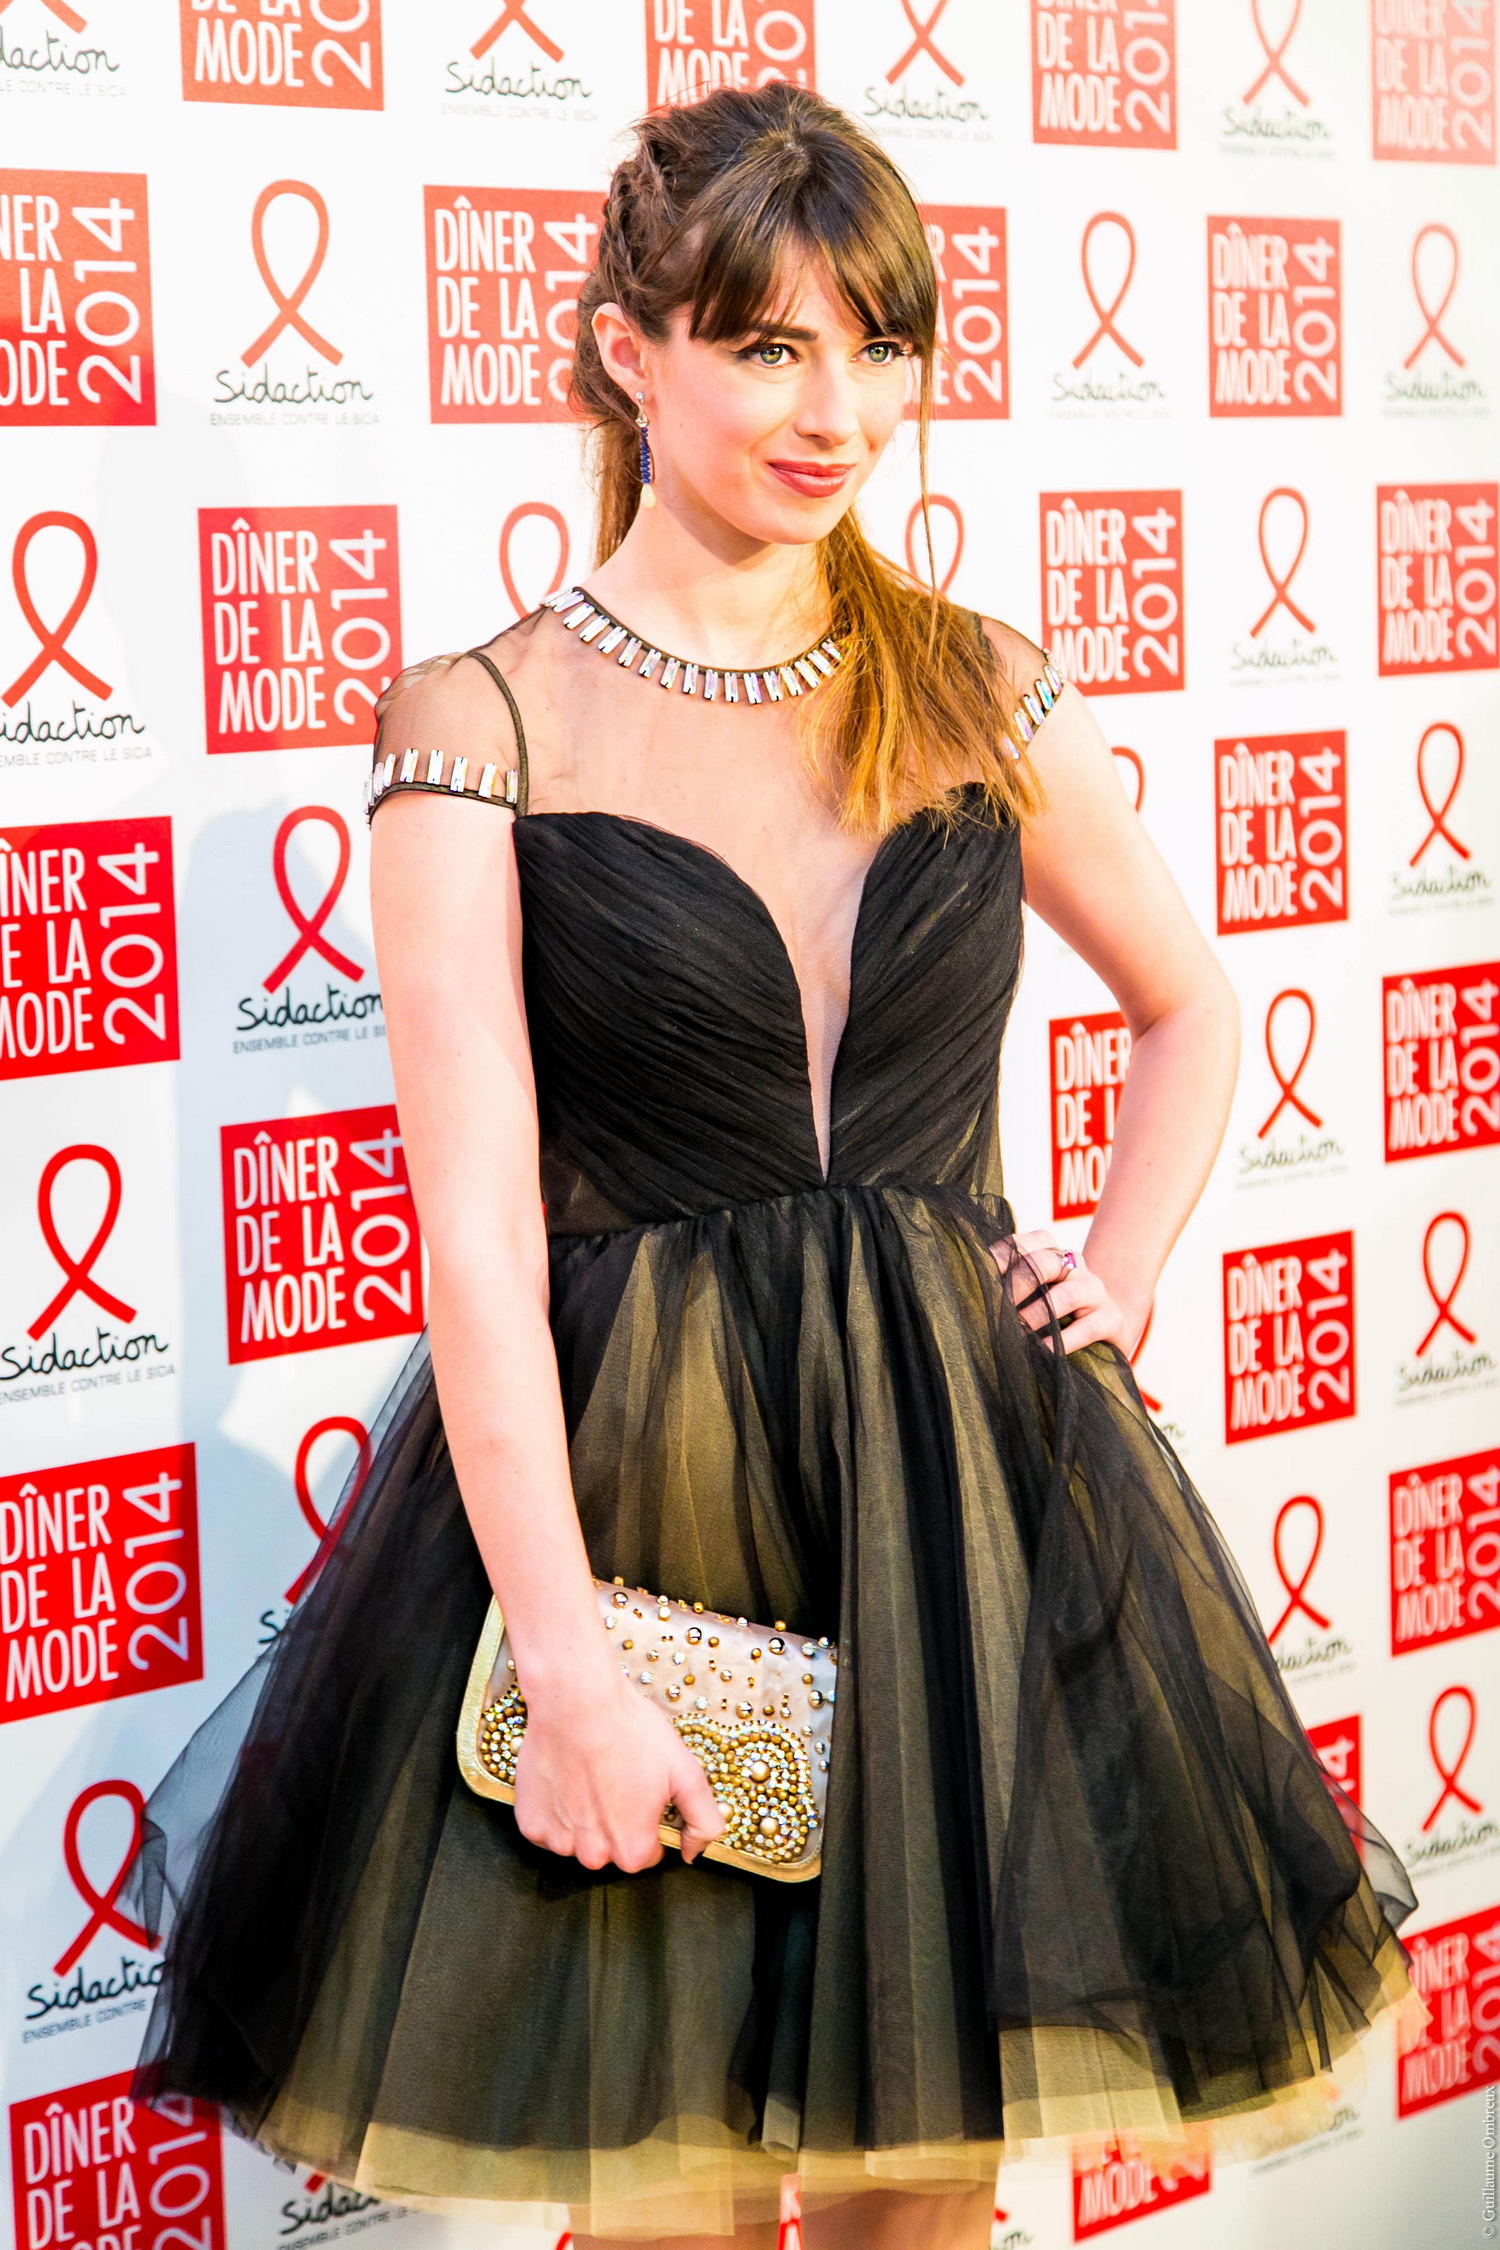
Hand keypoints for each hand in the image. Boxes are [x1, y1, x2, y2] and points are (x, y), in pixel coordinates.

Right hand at [511, 1664, 725, 1872]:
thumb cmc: (630, 1732)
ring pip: (580, 1841)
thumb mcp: (686, 1772)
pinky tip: (566, 1778)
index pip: (647, 1854)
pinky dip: (557, 1811)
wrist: (575, 1700)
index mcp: (632, 1850)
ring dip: (585, 1819)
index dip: (649, 1822)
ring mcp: (558, 1842)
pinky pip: (549, 1829)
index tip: (642, 1792)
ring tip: (590, 1775)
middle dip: (617, 1823)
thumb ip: (702, 1821)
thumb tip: (694, 1853)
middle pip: (612, 1850)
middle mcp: (593, 1856)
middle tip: (617, 1778)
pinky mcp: (530, 1824)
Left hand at [989, 1226, 1137, 1355]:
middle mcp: (1075, 1265)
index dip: (1002, 1258)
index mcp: (1052, 1253)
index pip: (1026, 1243)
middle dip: (1018, 1286)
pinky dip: (1064, 1341)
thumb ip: (1010, 1288)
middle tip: (996, 1310)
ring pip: (1068, 1294)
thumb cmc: (1054, 1311)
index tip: (980, 1279)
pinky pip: (1089, 1327)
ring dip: (1039, 1314)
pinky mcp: (1112, 1318)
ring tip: (1018, 1333)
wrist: (1106, 1327)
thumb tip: (969, 1300)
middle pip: (1046, 1262)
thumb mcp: (1034, 1293)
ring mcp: (1096, 1290)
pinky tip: (1045, 1352)